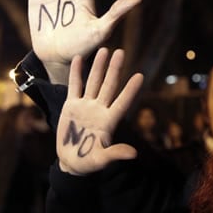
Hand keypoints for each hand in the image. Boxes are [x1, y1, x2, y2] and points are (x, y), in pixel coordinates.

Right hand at [57, 48, 142, 174]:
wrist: (72, 161)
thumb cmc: (89, 163)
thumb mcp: (101, 160)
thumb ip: (115, 154)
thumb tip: (133, 153)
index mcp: (109, 121)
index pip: (123, 102)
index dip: (130, 90)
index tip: (140, 75)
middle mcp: (100, 110)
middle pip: (109, 86)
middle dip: (115, 69)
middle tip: (121, 52)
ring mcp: (86, 106)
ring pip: (94, 82)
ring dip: (99, 66)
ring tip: (104, 50)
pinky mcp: (72, 106)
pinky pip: (75, 86)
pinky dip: (77, 73)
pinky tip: (80, 58)